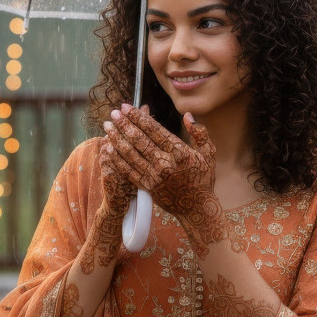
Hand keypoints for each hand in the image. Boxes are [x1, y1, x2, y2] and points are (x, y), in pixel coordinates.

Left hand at [104, 105, 226, 254]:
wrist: (197, 208)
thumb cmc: (203, 178)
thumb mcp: (209, 153)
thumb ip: (200, 133)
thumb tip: (188, 115)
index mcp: (180, 152)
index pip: (154, 130)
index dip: (138, 117)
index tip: (127, 108)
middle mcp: (165, 163)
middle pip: (139, 140)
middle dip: (124, 124)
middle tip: (113, 113)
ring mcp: (154, 177)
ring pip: (130, 154)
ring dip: (117, 138)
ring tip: (107, 127)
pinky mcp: (147, 187)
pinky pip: (128, 171)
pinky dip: (117, 159)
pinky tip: (109, 148)